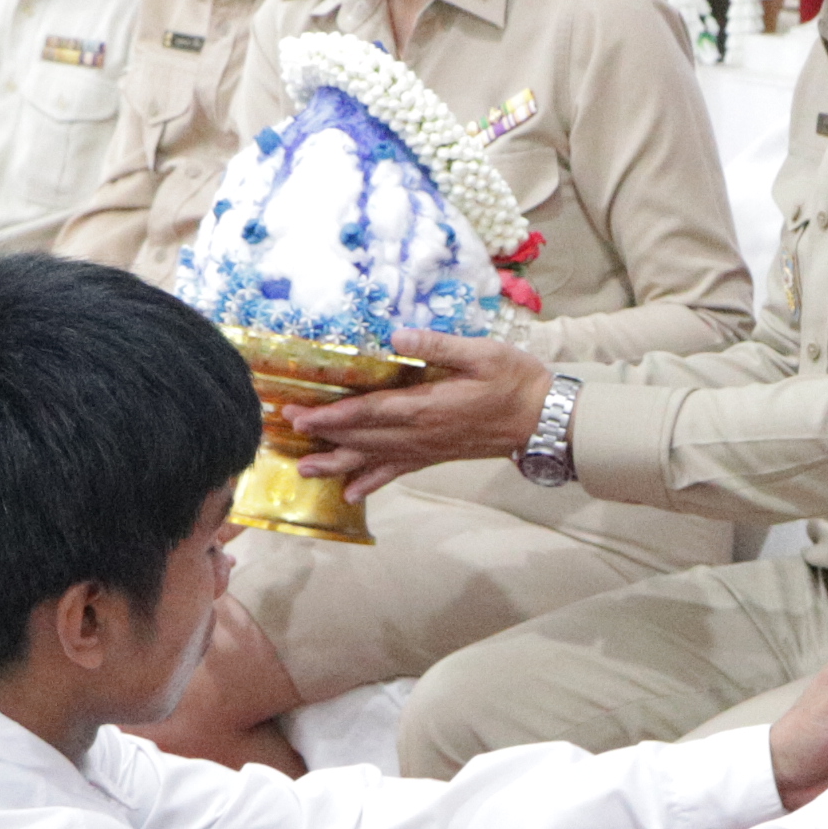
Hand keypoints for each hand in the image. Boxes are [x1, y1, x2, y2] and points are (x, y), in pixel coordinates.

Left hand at [292, 332, 554, 496]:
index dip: (330, 415)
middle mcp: (420, 434)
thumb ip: (438, 345)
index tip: (299, 414)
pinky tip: (351, 493)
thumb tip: (396, 335)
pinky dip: (371, 483)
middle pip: (361, 437)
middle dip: (321, 436)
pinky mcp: (434, 456)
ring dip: (336, 465)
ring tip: (304, 470)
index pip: (368, 412)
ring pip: (372, 459)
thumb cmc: (515, 381)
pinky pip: (397, 472)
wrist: (543, 420)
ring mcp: (426, 449)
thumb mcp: (482, 353)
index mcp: (426, 407)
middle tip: (284, 432)